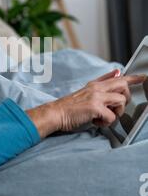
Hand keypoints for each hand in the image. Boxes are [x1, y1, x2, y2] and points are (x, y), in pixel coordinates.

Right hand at [25, 69, 146, 138]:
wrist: (56, 113)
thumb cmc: (69, 107)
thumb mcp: (86, 92)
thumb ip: (101, 83)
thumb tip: (116, 72)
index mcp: (95, 84)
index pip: (117, 77)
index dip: (133, 77)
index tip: (144, 78)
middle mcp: (97, 88)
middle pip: (123, 85)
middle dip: (125, 97)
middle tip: (116, 108)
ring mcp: (96, 96)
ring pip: (120, 101)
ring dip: (116, 113)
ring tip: (103, 117)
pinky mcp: (95, 107)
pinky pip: (111, 117)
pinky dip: (105, 122)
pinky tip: (96, 122)